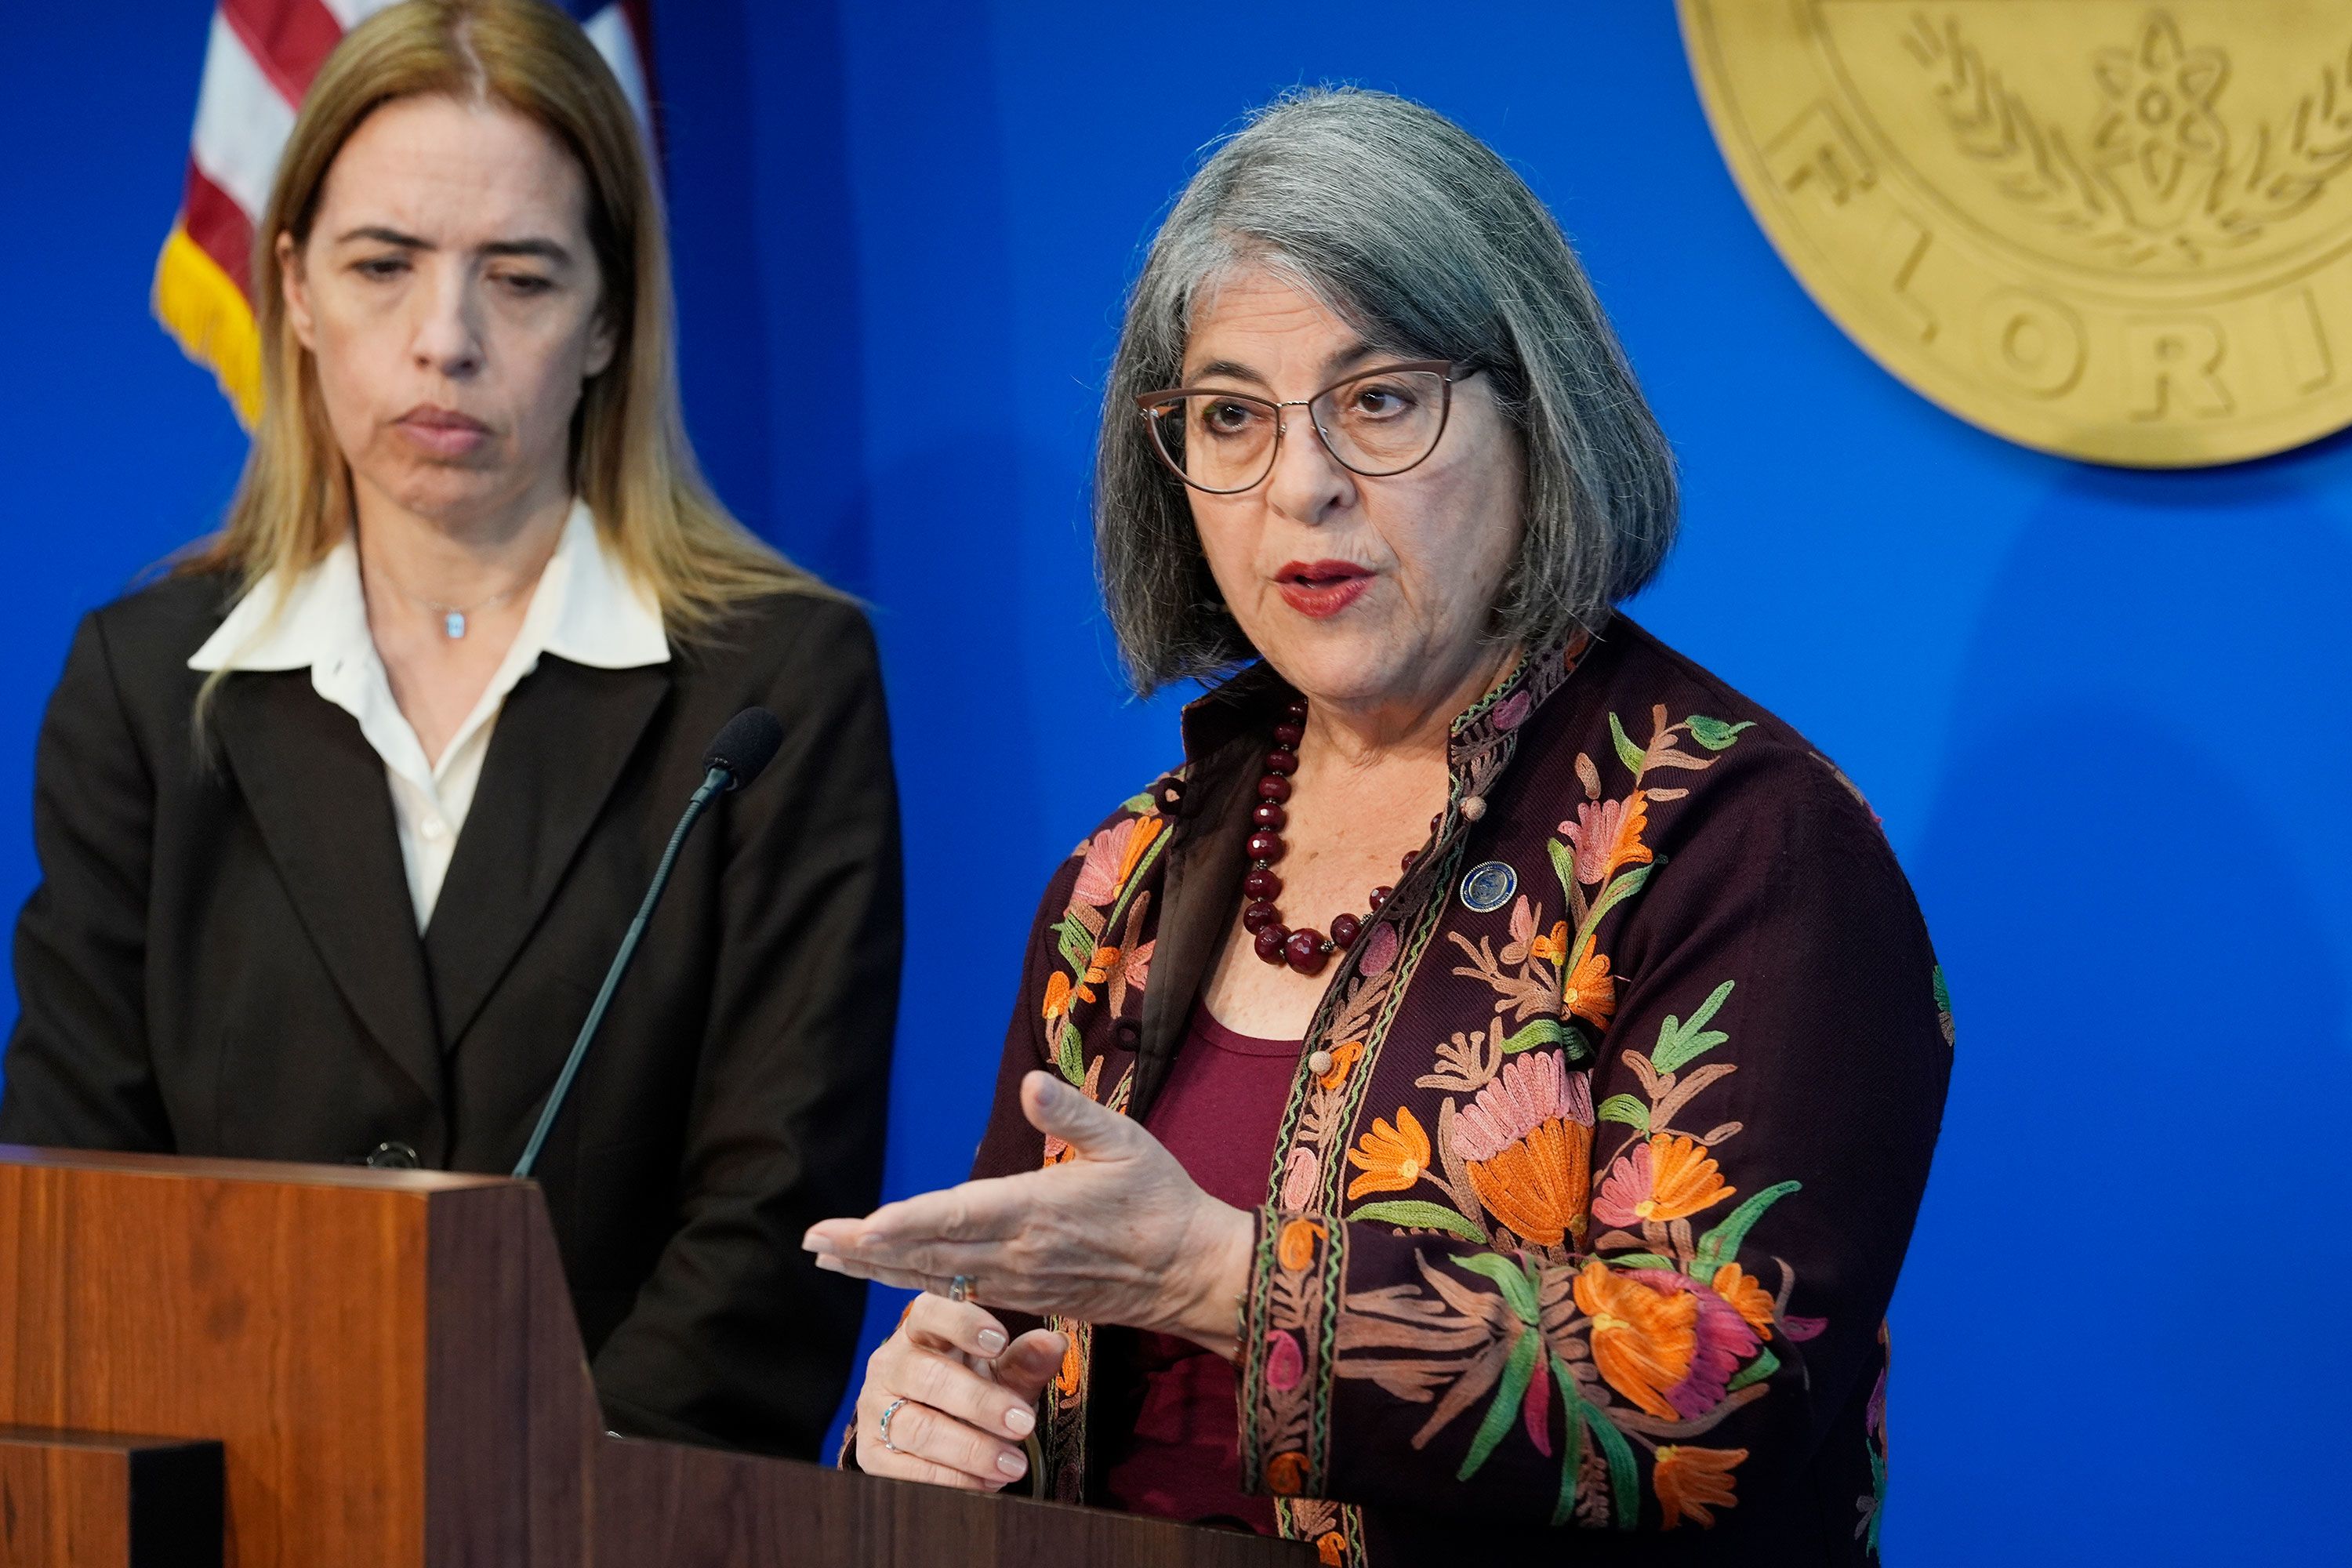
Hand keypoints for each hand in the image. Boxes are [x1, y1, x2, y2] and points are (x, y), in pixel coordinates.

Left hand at [803, 1071, 1252, 1354]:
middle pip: (930, 1252)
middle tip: (813, 1243)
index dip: (906, 1223)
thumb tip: (1029, 1082)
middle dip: (867, 1250)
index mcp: (1038, 1210)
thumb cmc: (1161, 1200)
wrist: (1192, 1274)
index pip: (959, 1216)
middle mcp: (1019, 1253)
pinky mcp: (1025, 1295)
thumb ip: (1073, 1115)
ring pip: (935, 1276)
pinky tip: (886, 1276)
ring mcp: (1019, 1280)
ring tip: (829, 1259)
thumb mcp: (1126, 1143)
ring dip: (879, 1268)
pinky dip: (914, 1282)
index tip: (859, 1228)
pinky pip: (957, 1290)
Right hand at [852, 1292, 1064, 1489]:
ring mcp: (874, 1409)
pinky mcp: (871, 1453)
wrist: (937, 1429)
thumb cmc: (973, 1386)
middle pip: (928, 1377)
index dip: (962, 1324)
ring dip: (970, 1450)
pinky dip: (950, 1479)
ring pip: (918, 1428)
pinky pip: (906, 1470)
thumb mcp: (1002, 1371)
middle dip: (980, 1403)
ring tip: (1012, 1464)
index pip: (930, 1313)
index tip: (1000, 1341)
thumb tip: (1054, 1343)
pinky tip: (984, 1482)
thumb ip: (1026, 1359)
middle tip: (1024, 1423)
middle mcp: (890, 1364)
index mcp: (920, 1330)